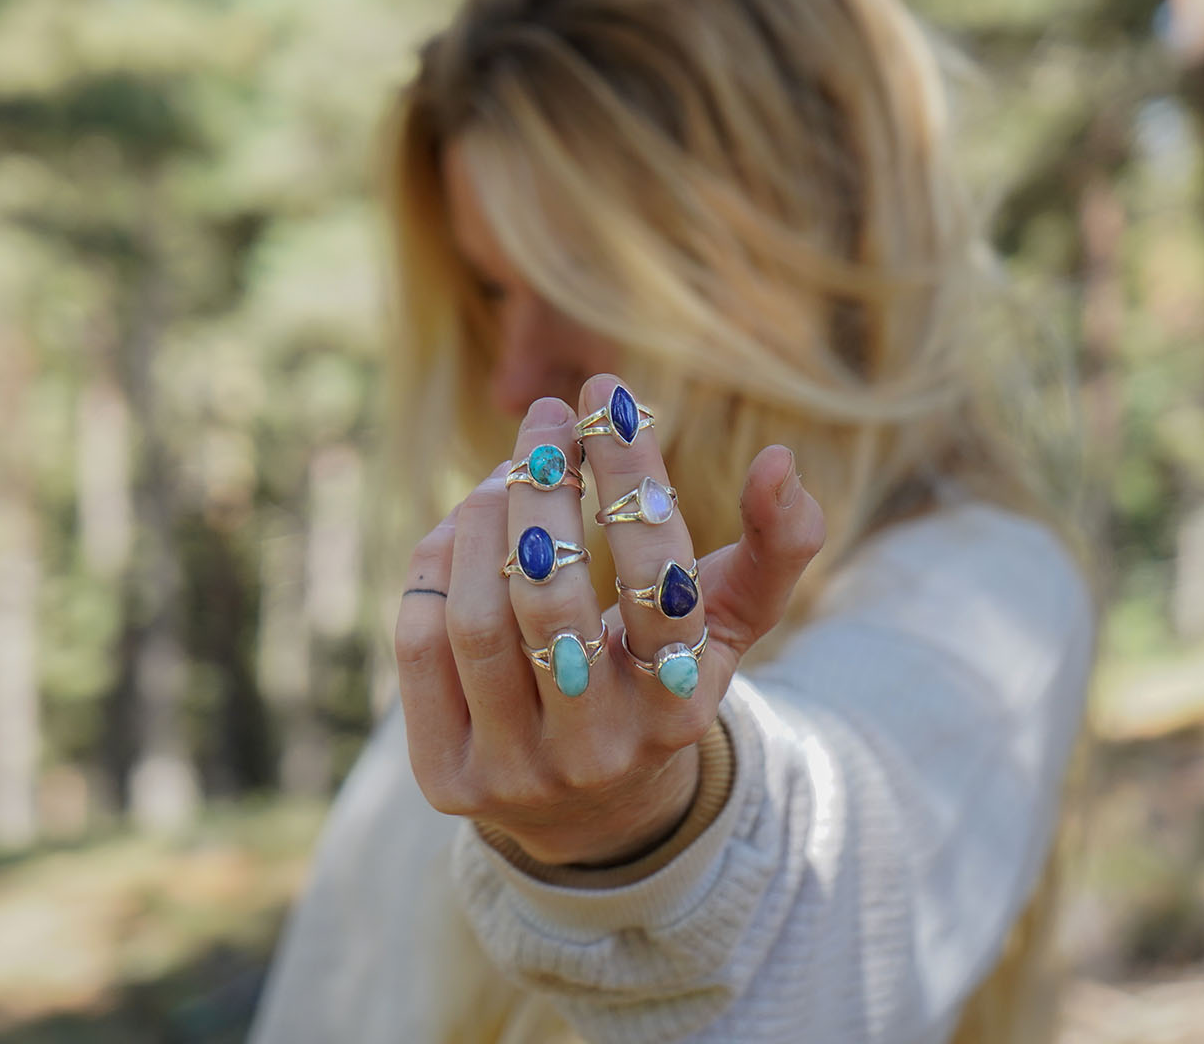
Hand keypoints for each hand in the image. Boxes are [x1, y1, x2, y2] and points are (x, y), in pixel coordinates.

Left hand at [394, 374, 825, 866]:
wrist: (589, 807)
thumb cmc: (662, 676)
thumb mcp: (728, 623)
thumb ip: (776, 546)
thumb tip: (781, 460)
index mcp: (683, 708)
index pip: (659, 581)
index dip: (632, 478)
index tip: (608, 396)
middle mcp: (601, 751)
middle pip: (552, 598)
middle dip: (543, 487)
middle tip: (547, 419)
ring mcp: (517, 771)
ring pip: (477, 620)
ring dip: (484, 520)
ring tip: (507, 472)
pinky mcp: (448, 778)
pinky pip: (423, 645)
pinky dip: (438, 566)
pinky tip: (463, 527)